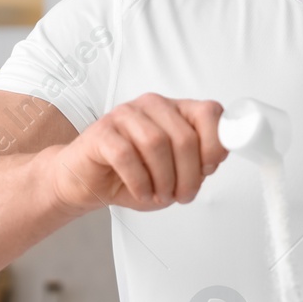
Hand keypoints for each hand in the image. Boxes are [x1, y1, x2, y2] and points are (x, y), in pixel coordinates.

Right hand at [46, 94, 227, 212]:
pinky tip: (142, 192)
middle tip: (183, 195)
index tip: (209, 168)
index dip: (215, 144)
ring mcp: (125, 115)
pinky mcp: (102, 131)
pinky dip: (139, 181)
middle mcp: (152, 107)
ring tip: (161, 195)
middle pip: (184, 137)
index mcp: (176, 111)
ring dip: (164, 179)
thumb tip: (215, 159)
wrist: (87, 181)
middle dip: (189, 175)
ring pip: (156, 143)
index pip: (209, 112)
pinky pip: (126, 155)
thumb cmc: (133, 175)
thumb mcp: (176, 172)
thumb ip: (198, 163)